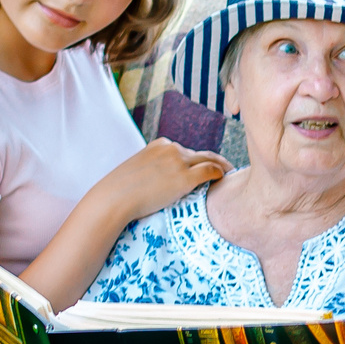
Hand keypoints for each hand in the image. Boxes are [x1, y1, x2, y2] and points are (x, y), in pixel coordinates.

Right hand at [97, 138, 228, 221]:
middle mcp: (171, 149)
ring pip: (210, 160)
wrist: (113, 199)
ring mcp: (178, 162)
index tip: (207, 167)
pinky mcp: (183, 178)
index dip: (199, 160)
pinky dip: (220, 174)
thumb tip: (158, 181)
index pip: (186, 151)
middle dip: (215, 161)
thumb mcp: (137, 170)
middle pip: (200, 154)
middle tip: (228, 169)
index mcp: (160, 144)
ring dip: (223, 166)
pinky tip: (226, 179)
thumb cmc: (120, 191)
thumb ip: (152, 169)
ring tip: (232, 174)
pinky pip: (210, 172)